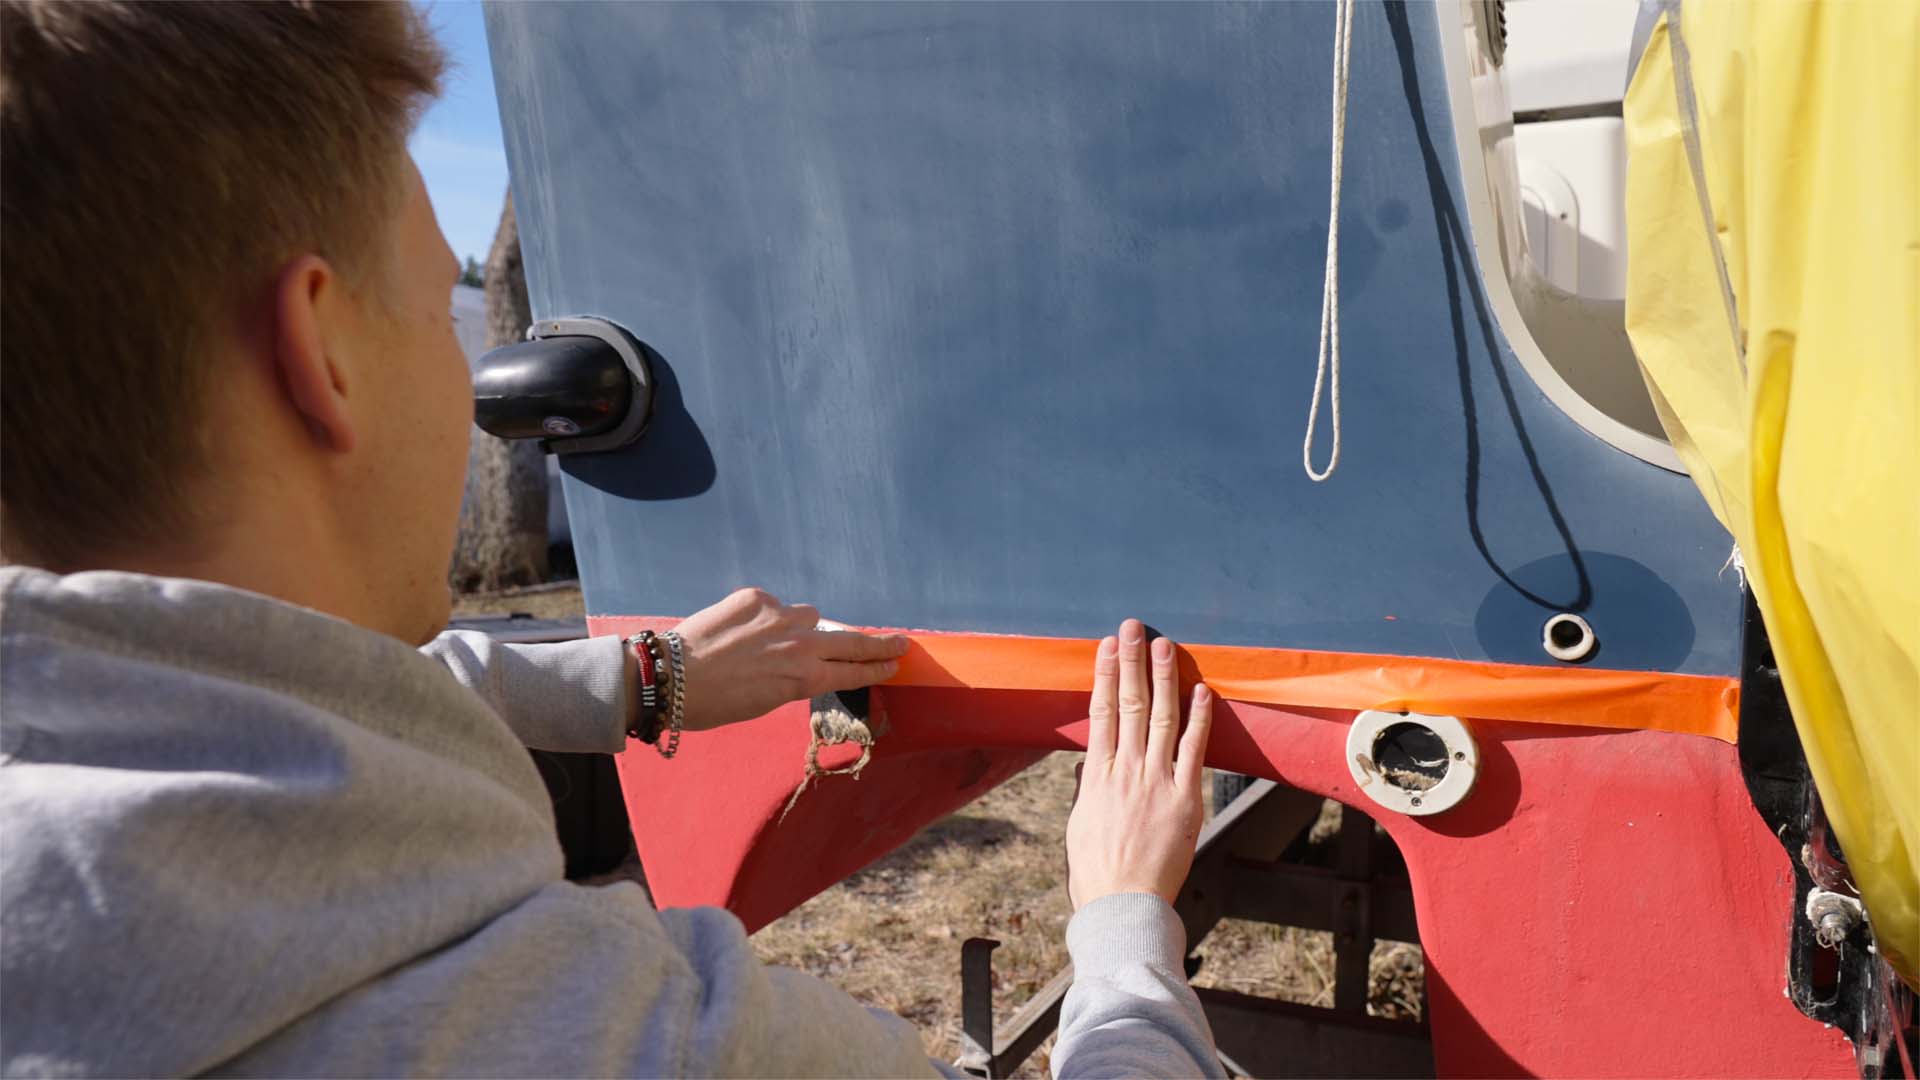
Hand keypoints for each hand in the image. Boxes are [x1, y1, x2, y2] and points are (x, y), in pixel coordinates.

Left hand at [670, 587, 908, 730]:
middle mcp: (800, 646)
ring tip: (769, 642)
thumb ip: (793, 679)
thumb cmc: (714, 703)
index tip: (896, 662)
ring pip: (810, 615)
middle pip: (852, 641)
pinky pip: (774, 604)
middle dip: (879, 644)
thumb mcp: (764, 702)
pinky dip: (765, 615)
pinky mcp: (756, 598)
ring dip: (801, 626)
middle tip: (899, 642)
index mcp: (804, 680)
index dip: (877, 667)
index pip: (854, 671)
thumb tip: (806, 660)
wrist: (670, 677)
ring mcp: (780, 617)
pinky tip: (739, 630)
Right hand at [1065, 619, 1212, 908]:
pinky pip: (1193, 749)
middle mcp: (1125, 770)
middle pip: (1129, 703)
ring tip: (1165, 645)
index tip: (1108, 647)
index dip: (1105, 675)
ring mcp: (1156, 781)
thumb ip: (1089, 792)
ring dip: (1163, 677)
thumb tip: (1089, 769)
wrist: (1123, 903)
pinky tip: (1201, 690)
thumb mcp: (1081, 825)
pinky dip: (1198, 717)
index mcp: (1097, 775)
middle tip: (1135, 628)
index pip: (1101, 711)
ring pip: (1160, 716)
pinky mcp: (1184, 797)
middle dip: (1132, 662)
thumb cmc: (1097, 872)